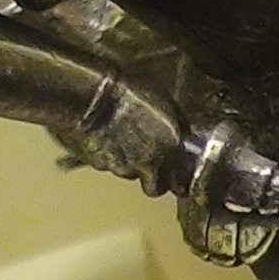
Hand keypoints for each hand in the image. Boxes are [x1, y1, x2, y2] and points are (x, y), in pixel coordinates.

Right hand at [75, 80, 196, 191]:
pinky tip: (109, 140)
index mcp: (172, 147)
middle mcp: (150, 163)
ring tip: (125, 143)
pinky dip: (111, 158)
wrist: (94, 94)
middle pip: (155, 188)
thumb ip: (179, 127)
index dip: (178, 179)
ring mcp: (124, 167)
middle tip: (151, 166)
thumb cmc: (129, 91)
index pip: (181, 183)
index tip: (176, 176)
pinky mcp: (101, 165)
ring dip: (131, 165)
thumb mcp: (167, 102)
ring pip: (131, 175)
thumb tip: (184, 135)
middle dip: (154, 180)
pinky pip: (110, 166)